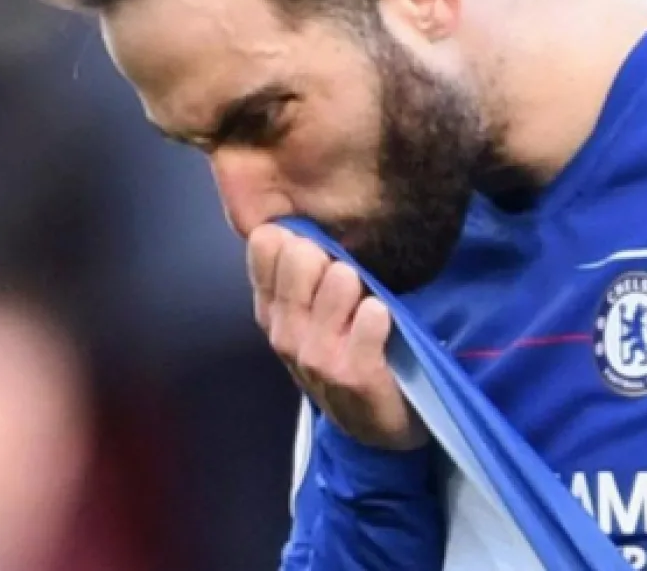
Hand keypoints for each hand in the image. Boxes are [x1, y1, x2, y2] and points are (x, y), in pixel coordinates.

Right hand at [247, 223, 427, 450]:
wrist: (376, 426)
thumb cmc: (346, 358)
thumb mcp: (311, 318)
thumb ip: (300, 274)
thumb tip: (291, 221)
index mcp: (273, 312)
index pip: (266, 247)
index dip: (295, 233)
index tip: (319, 243)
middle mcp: (287, 334)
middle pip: (300, 258)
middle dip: (327, 251)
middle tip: (346, 271)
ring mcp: (318, 357)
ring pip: (337, 283)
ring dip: (358, 281)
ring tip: (365, 296)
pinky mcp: (355, 375)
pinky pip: (370, 321)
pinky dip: (379, 314)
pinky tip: (380, 315)